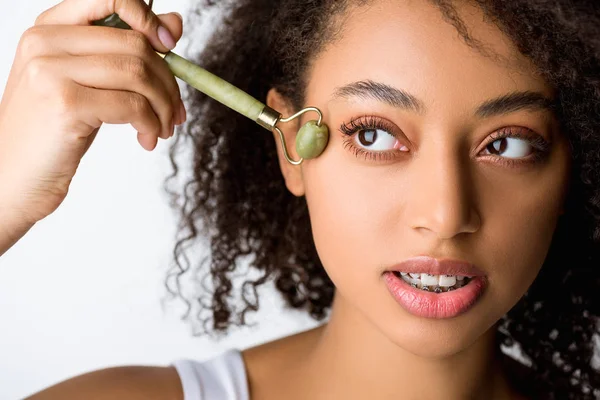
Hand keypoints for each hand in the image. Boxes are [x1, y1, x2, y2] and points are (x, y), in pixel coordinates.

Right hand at [0, 0, 184, 238]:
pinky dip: (151, 124)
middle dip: (169, 81)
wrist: (14, 177)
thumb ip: (125, 52)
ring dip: (164, 106)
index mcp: (49, 29)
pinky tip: (147, 139)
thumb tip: (173, 23)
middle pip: (135, 45)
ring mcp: (51, 71)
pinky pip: (132, 105)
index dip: (148, 18)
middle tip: (176, 111)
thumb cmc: (52, 130)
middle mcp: (45, 42)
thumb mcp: (88, 83)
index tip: (170, 46)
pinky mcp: (65, 103)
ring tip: (164, 128)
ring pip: (138, 73)